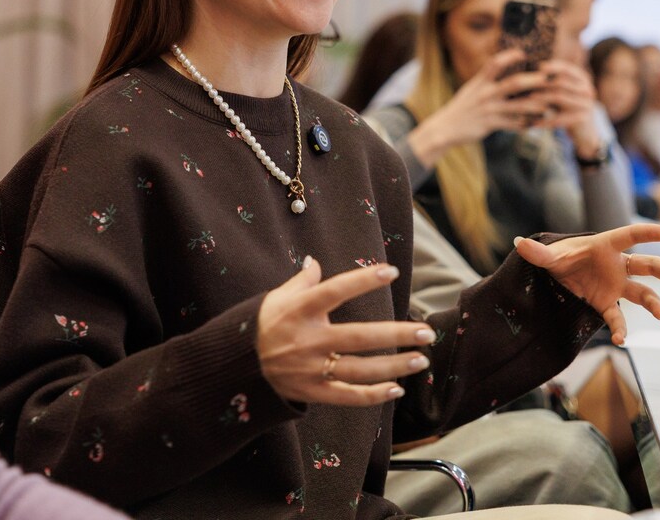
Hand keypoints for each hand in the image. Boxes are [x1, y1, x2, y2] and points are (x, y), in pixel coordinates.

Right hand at [257, 257, 436, 405]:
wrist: (234, 366)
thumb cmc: (260, 325)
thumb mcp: (276, 297)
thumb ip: (302, 281)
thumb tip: (315, 262)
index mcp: (300, 310)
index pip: (336, 290)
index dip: (363, 280)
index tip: (390, 271)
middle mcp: (308, 340)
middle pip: (359, 338)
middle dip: (396, 335)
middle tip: (425, 332)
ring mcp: (311, 369)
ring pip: (360, 370)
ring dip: (393, 367)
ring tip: (420, 360)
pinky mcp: (313, 392)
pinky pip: (348, 397)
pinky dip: (374, 396)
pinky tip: (397, 389)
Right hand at [407, 49, 563, 168]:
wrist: (445, 127)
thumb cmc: (462, 107)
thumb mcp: (471, 89)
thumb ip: (487, 80)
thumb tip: (501, 68)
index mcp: (480, 82)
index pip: (495, 63)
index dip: (510, 56)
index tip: (523, 53)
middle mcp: (485, 93)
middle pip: (513, 83)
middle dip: (532, 80)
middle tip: (546, 78)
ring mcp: (488, 109)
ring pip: (517, 106)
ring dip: (534, 105)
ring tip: (547, 105)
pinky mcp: (489, 124)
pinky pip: (512, 124)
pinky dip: (524, 124)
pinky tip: (534, 124)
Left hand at [513, 223, 659, 345]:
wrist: (556, 276)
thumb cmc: (560, 257)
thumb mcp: (549, 256)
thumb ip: (537, 252)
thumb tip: (518, 242)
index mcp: (606, 246)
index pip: (631, 236)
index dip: (649, 233)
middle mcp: (617, 266)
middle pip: (648, 265)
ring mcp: (615, 286)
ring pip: (642, 293)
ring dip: (654, 303)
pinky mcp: (606, 304)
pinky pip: (617, 317)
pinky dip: (620, 329)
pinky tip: (621, 341)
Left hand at [531, 60, 600, 155]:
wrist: (584, 130)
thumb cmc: (567, 107)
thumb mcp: (561, 92)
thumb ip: (551, 82)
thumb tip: (529, 71)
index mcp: (582, 78)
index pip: (566, 68)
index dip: (552, 66)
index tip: (537, 67)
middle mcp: (587, 89)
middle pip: (561, 82)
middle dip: (542, 83)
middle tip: (525, 85)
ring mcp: (587, 103)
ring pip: (560, 97)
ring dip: (541, 98)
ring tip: (527, 101)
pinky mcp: (583, 118)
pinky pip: (561, 118)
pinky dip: (546, 121)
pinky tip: (533, 124)